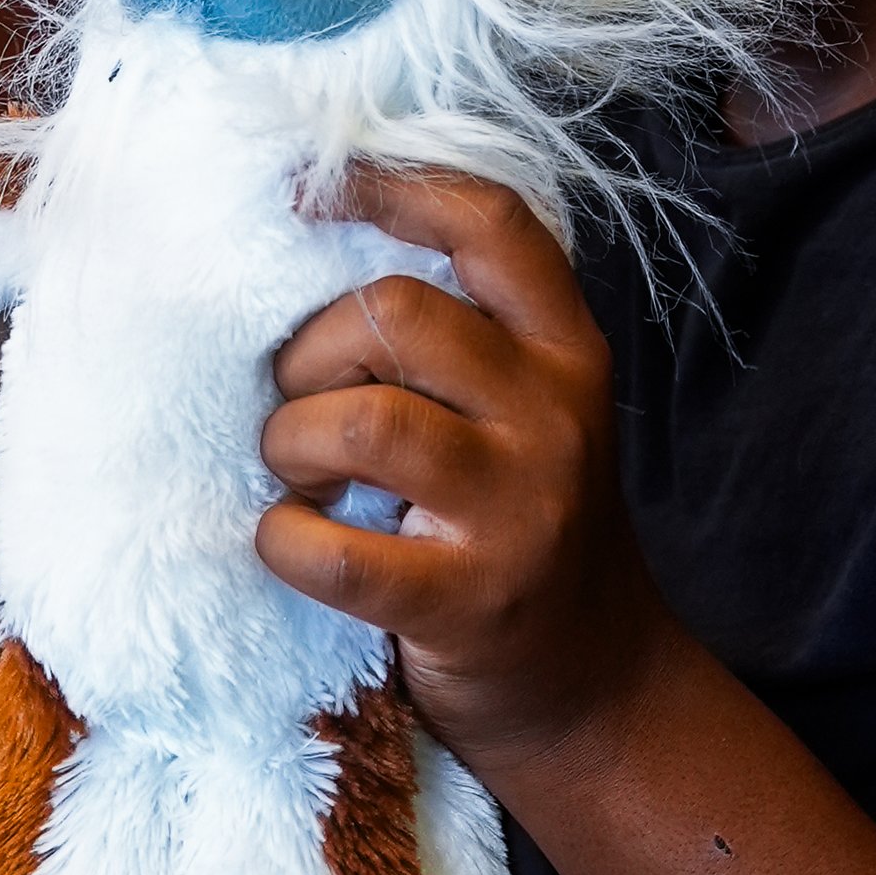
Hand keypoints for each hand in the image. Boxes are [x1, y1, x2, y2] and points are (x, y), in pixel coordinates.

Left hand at [256, 167, 678, 778]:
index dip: (391, 187)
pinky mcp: (468, 601)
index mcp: (566, 350)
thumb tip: (315, 247)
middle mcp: (554, 415)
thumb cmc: (523, 525)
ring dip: (291, 439)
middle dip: (310, 350)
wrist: (592, 687)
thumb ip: (464, 336)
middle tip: (298, 401)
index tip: (307, 192)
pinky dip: (283, 539)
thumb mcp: (529, 411)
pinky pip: (335, 552)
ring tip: (296, 472)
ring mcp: (518, 510)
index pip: (490, 225)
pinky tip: (290, 541)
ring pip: (362, 420)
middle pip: (397, 314)